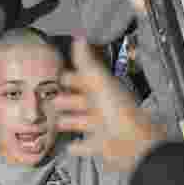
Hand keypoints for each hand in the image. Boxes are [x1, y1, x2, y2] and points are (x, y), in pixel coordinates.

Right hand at [55, 37, 165, 171]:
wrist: (133, 143)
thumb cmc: (116, 110)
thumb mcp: (99, 83)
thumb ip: (87, 63)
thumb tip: (79, 37)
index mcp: (103, 90)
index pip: (84, 80)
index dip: (71, 78)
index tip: (55, 76)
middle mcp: (102, 107)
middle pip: (81, 101)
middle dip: (66, 100)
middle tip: (49, 100)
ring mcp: (102, 127)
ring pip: (81, 122)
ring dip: (68, 121)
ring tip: (53, 122)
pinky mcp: (100, 146)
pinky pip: (85, 146)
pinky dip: (76, 147)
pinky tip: (66, 147)